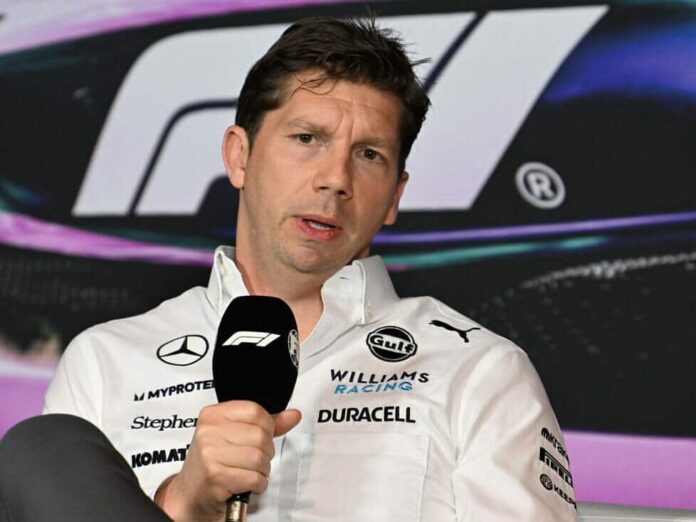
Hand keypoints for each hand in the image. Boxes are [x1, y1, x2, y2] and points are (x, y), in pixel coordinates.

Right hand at [155, 401, 300, 520]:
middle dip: (266, 452)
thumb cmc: (213, 462)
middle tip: (254, 460)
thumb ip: (266, 424)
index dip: (267, 426)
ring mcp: (210, 454)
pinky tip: (247, 483)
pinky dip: (258, 484)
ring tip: (250, 472)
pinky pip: (253, 478)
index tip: (261, 437)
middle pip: (260, 435)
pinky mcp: (215, 476)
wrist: (190, 493)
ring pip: (259, 457)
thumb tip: (294, 415)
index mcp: (213, 415)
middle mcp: (208, 431)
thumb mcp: (235, 435)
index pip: (255, 411)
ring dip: (262, 470)